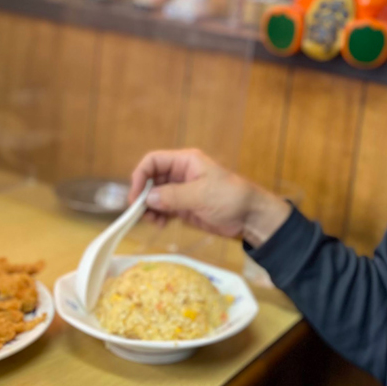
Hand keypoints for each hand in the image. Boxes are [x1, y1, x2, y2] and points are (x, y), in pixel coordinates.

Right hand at [129, 149, 291, 247]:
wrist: (250, 217)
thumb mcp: (202, 194)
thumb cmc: (231, 198)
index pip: (154, 161)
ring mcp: (181, 190)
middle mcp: (180, 173)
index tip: (136, 195)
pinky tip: (161, 224)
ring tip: (153, 221)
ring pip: (154, 195)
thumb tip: (148, 198)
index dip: (140, 175)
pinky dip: (157, 216)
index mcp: (185, 161)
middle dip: (142, 194)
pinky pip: (162, 208)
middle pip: (150, 179)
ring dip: (148, 208)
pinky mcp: (183, 207)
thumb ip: (174, 196)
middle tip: (139, 212)